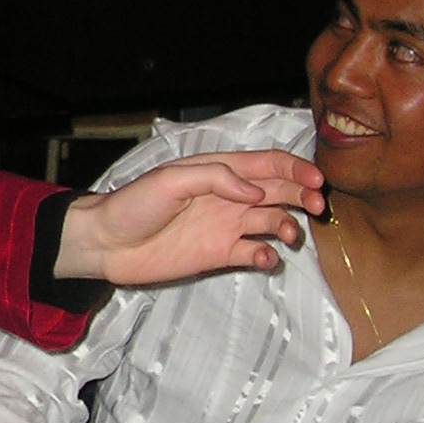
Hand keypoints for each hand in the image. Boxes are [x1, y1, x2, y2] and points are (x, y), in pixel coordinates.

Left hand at [56, 149, 325, 284]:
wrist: (106, 244)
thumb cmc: (133, 205)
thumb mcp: (171, 180)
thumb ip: (215, 179)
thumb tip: (255, 191)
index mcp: (219, 171)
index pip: (267, 164)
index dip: (296, 169)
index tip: (317, 182)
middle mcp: (229, 197)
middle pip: (279, 191)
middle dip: (303, 196)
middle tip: (316, 207)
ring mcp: (225, 226)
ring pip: (272, 222)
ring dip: (287, 227)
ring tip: (288, 235)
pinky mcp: (219, 254)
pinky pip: (253, 253)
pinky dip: (266, 256)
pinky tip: (263, 258)